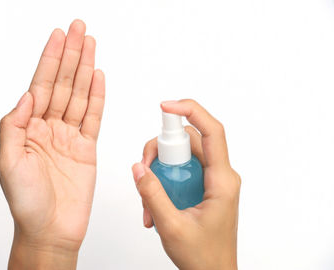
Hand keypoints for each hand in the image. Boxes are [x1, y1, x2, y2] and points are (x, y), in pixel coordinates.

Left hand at [0, 20, 104, 268]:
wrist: (51, 230)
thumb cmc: (27, 203)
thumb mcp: (8, 163)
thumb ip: (14, 125)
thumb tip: (28, 95)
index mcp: (28, 128)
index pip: (41, 85)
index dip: (50, 59)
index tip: (59, 37)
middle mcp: (49, 128)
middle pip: (63, 84)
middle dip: (71, 55)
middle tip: (80, 30)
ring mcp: (69, 136)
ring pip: (80, 95)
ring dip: (85, 69)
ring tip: (91, 46)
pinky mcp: (87, 148)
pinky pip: (94, 117)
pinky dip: (98, 97)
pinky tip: (99, 78)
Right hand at [132, 100, 239, 269]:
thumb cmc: (203, 257)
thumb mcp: (171, 227)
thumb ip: (152, 195)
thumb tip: (138, 168)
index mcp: (222, 181)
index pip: (212, 131)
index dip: (190, 111)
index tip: (166, 106)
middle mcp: (220, 176)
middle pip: (189, 141)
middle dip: (161, 150)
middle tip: (145, 170)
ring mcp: (212, 181)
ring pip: (182, 155)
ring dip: (160, 170)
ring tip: (148, 200)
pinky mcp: (204, 187)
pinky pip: (181, 170)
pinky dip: (163, 180)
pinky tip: (154, 205)